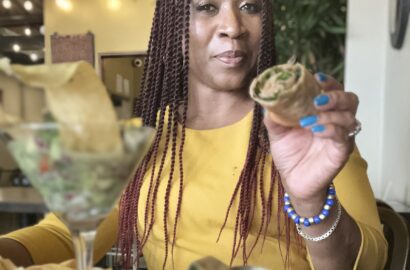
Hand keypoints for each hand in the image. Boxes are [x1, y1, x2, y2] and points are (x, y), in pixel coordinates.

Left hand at [263, 73, 358, 212]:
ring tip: (309, 119)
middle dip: (335, 95)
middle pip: (349, 99)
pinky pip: (344, 137)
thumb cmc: (289, 153)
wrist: (292, 180)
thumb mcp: (277, 132)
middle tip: (317, 100)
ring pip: (349, 117)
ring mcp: (341, 136)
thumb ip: (274, 115)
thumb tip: (268, 99)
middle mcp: (336, 121)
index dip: (328, 82)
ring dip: (330, 114)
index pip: (333, 90)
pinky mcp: (341, 152)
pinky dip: (331, 130)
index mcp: (322, 111)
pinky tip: (316, 130)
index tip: (316, 77)